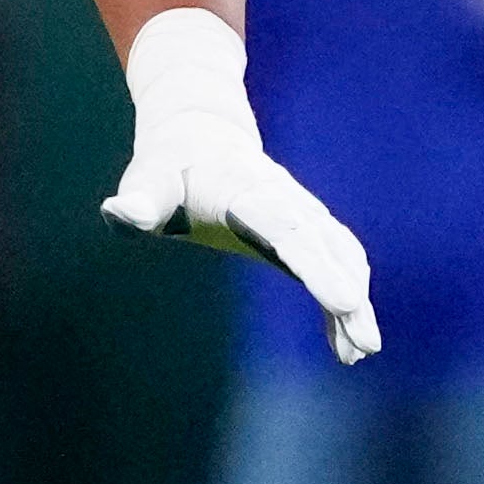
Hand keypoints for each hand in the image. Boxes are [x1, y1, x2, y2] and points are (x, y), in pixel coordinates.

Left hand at [102, 8, 378, 363]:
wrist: (200, 133)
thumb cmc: (168, 166)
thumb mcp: (149, 178)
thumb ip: (140, 200)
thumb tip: (118, 213)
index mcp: (248, 191)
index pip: (287, 230)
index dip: (316, 265)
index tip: (343, 301)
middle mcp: (284, 200)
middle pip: (323, 246)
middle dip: (346, 290)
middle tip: (365, 341)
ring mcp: (301, 212)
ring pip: (339, 253)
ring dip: (354, 300)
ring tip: (361, 350)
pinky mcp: (305, 228)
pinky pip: (336, 261)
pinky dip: (345, 298)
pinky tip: (346, 343)